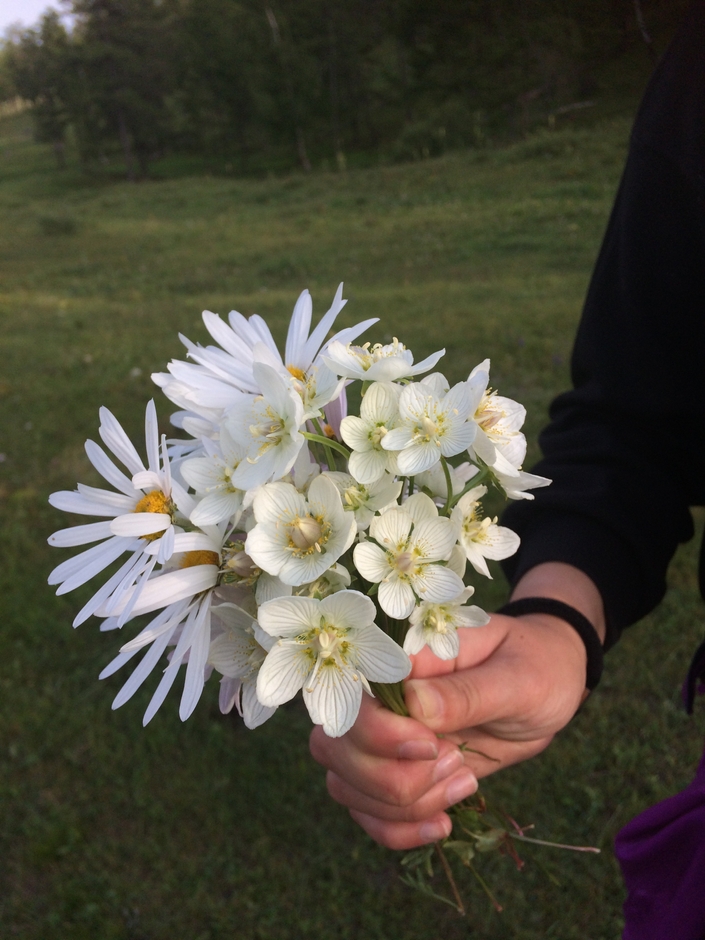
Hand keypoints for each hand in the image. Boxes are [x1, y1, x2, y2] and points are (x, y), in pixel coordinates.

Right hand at [309, 563, 604, 849]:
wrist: (547, 685)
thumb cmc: (534, 666)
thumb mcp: (516, 678)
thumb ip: (466, 692)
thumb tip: (413, 702)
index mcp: (400, 659)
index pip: (351, 697)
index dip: (380, 734)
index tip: (434, 745)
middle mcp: (379, 698)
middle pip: (335, 750)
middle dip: (394, 778)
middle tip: (457, 763)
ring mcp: (382, 738)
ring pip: (345, 786)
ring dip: (403, 806)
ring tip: (463, 784)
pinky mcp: (395, 771)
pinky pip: (367, 812)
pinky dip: (398, 831)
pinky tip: (442, 824)